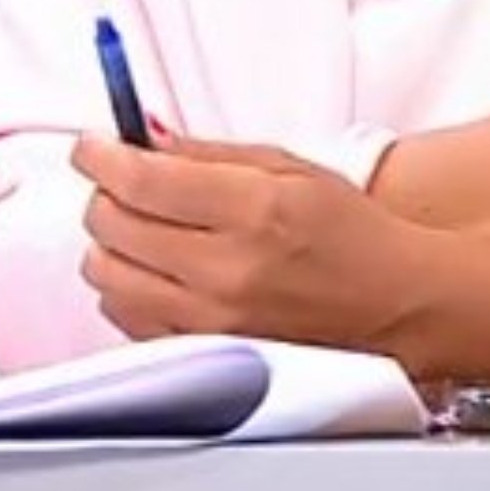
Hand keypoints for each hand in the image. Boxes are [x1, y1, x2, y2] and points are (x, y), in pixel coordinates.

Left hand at [71, 133, 435, 353]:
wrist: (397, 303)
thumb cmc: (348, 232)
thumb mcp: (286, 167)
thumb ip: (204, 151)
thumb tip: (141, 136)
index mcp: (252, 210)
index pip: (139, 181)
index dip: (100, 157)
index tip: (91, 148)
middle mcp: (229, 271)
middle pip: (112, 226)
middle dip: (106, 195)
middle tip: (124, 184)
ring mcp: (216, 321)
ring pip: (107, 276)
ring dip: (111, 244)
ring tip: (143, 230)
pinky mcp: (210, 354)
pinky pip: (128, 318)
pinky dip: (127, 288)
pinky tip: (156, 271)